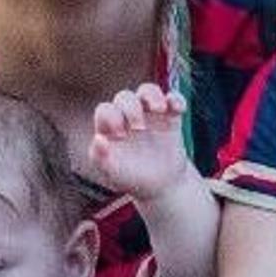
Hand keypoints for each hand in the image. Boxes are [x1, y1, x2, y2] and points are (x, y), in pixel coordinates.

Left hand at [83, 79, 190, 200]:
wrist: (160, 185)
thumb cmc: (131, 177)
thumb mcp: (113, 173)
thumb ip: (100, 157)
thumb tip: (99, 139)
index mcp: (110, 127)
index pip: (105, 110)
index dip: (111, 117)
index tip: (120, 136)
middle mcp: (127, 116)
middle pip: (125, 97)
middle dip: (131, 108)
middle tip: (139, 128)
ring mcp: (149, 114)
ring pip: (147, 91)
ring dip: (152, 95)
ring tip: (158, 109)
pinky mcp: (170, 117)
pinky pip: (173, 99)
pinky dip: (176, 99)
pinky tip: (177, 109)